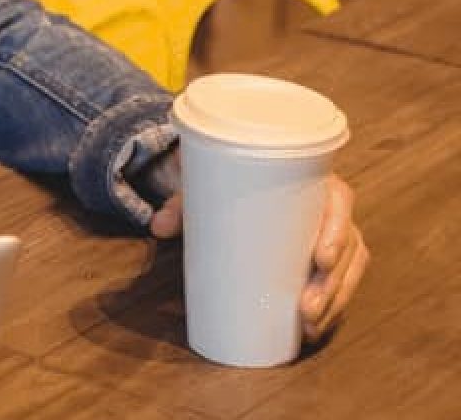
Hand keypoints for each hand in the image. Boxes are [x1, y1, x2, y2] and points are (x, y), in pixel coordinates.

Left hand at [150, 173, 368, 339]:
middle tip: (305, 309)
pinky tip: (316, 328)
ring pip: (348, 270)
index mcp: (310, 179)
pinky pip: (341, 281)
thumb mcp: (207, 184)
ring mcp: (331, 233)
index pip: (339, 201)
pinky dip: (333, 306)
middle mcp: (328, 206)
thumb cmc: (230, 179)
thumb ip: (181, 203)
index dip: (338, 230)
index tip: (321, 259)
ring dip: (334, 301)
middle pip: (350, 245)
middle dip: (333, 283)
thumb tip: (157, 227)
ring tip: (309, 327)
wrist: (235, 177)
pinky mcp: (323, 256)